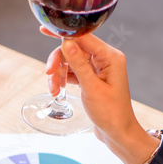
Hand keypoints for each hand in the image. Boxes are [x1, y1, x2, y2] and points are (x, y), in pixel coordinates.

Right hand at [42, 30, 158, 163]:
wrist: (118, 133)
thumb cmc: (111, 113)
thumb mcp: (92, 88)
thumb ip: (78, 64)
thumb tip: (66, 42)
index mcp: (110, 57)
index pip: (83, 37)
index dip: (63, 34)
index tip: (44, 29)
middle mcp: (105, 60)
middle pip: (74, 49)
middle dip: (59, 61)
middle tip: (48, 74)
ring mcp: (98, 69)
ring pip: (71, 61)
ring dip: (59, 73)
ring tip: (54, 90)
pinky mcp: (92, 79)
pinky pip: (73, 72)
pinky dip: (63, 79)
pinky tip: (58, 90)